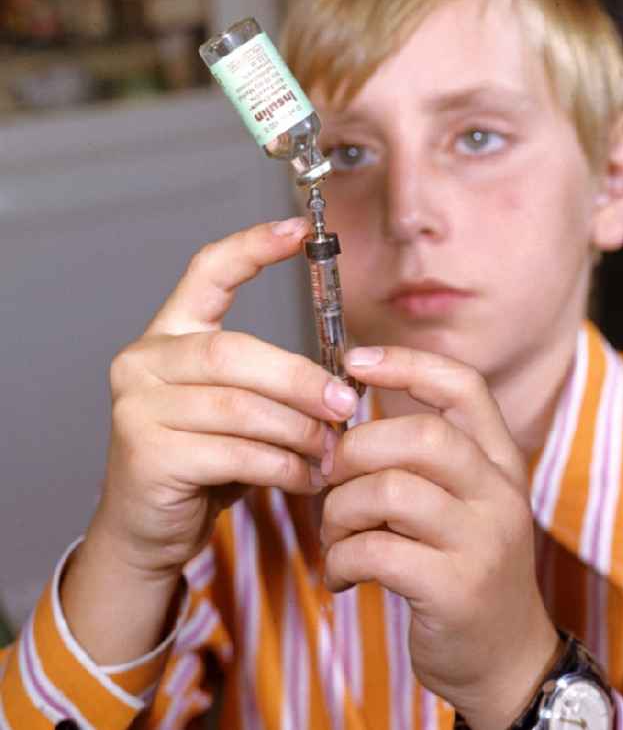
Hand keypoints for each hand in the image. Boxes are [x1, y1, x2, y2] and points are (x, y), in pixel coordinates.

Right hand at [90, 218, 358, 579]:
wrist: (148, 529)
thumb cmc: (203, 461)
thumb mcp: (240, 411)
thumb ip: (275, 386)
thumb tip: (344, 384)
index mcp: (170, 335)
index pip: (207, 272)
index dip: (252, 247)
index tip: (299, 230)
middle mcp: (144, 360)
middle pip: (235, 352)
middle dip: (301, 380)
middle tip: (346, 404)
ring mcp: (137, 406)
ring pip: (240, 407)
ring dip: (299, 432)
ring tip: (332, 451)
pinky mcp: (145, 455)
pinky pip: (235, 453)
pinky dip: (282, 467)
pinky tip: (305, 478)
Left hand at [319, 346, 558, 729]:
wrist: (505, 659)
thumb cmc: (463, 566)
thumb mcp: (462, 503)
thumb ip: (423, 462)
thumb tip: (345, 422)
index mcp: (500, 460)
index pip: (463, 386)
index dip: (407, 363)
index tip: (355, 362)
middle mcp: (499, 493)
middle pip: (420, 436)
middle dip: (356, 449)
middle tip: (330, 476)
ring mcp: (482, 541)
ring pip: (390, 490)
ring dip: (340, 510)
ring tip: (334, 534)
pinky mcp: (455, 589)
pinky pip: (376, 551)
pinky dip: (341, 559)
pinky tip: (341, 575)